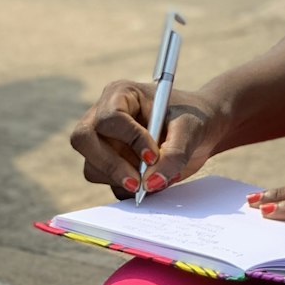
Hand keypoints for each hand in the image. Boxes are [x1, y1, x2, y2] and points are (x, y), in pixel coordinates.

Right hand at [70, 81, 225, 198]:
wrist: (200, 131)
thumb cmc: (193, 119)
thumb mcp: (190, 130)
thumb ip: (174, 154)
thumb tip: (150, 184)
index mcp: (121, 94)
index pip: (109, 117)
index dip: (129, 139)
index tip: (153, 155)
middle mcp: (103, 116)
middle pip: (84, 140)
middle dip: (111, 165)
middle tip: (139, 184)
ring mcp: (102, 142)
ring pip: (93, 167)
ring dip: (123, 179)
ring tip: (158, 177)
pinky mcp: (108, 165)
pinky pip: (108, 184)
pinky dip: (129, 190)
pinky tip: (154, 181)